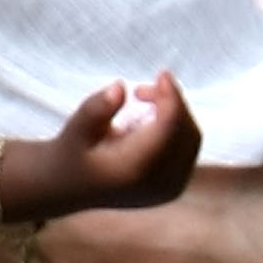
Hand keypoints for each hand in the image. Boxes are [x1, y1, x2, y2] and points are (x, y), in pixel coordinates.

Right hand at [14, 71, 202, 216]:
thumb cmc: (72, 154)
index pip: (170, 129)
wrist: (70, 189)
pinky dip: (175, 126)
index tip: (162, 73)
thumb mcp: (75, 129)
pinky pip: (188, 148)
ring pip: (191, 139)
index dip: (172, 97)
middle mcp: (159, 185)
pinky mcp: (174, 186)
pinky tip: (148, 118)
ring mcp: (170, 189)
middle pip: (186, 133)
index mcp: (136, 172)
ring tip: (140, 99)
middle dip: (172, 102)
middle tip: (141, 89)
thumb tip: (121, 87)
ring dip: (174, 112)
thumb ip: (95, 109)